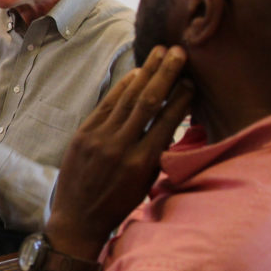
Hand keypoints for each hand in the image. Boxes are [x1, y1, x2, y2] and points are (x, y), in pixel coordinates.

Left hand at [45, 45, 192, 258]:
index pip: (166, 121)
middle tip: (178, 52)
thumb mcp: (145, 184)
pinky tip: (136, 73)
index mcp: (141, 163)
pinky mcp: (83, 134)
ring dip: (145, 72)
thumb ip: (158, 154)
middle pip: (147, 101)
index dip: (181, 98)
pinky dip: (122, 87)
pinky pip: (107, 105)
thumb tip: (172, 122)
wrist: (77, 219)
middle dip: (165, 74)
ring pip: (127, 98)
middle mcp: (120, 147)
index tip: (192, 80)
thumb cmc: (117, 204)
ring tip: (159, 53)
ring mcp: (99, 138)